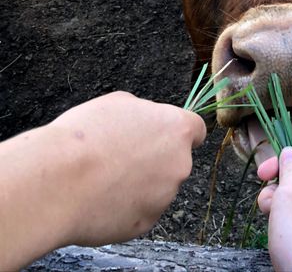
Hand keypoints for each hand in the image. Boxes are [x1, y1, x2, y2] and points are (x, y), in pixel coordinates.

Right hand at [0, 92, 205, 268]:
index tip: (167, 135)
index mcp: (176, 129)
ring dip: (139, 182)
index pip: (196, 129)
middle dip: (154, 158)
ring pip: (157, 187)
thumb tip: (145, 123)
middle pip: (174, 160)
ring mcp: (164, 197)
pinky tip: (101, 197)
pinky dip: (125, 205)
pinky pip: (139, 210)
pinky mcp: (146, 224)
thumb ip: (143, 114)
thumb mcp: (118, 102)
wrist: (61, 182)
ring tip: (103, 176)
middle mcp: (179, 164)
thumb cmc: (86, 136)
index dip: (180, 132)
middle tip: (120, 155)